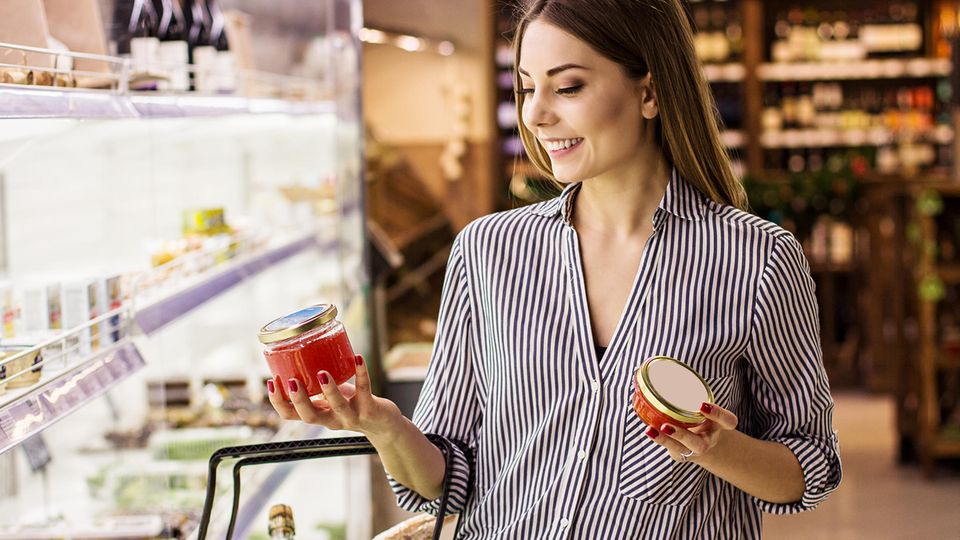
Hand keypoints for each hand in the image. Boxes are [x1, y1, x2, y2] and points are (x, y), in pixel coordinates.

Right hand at [266, 355, 403, 440]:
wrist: (382, 424)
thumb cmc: (351, 405)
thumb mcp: (329, 399)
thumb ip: (316, 386)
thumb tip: (299, 356)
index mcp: (318, 415)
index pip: (290, 415)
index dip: (278, 402)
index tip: (271, 382)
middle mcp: (331, 420)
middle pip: (310, 416)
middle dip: (299, 399)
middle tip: (291, 381)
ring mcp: (351, 416)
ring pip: (338, 406)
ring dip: (329, 389)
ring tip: (322, 372)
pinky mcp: (370, 408)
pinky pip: (364, 389)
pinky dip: (361, 373)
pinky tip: (358, 358)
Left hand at [645, 402, 737, 462]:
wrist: (706, 441)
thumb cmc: (704, 416)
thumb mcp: (708, 406)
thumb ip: (696, 393)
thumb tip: (665, 370)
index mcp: (720, 426)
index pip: (727, 421)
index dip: (717, 414)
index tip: (702, 405)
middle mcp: (708, 440)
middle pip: (699, 444)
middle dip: (681, 436)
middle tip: (666, 426)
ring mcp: (693, 450)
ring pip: (680, 449)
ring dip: (664, 440)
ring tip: (651, 430)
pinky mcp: (681, 453)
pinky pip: (670, 448)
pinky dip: (658, 438)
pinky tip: (649, 430)